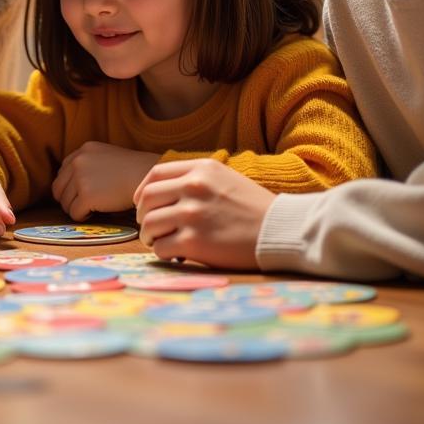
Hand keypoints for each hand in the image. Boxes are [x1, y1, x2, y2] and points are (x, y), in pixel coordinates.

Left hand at [51, 142, 159, 219]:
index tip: (80, 193)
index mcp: (83, 150)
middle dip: (68, 199)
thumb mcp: (107, 157)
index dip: (70, 186)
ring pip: (65, 203)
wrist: (147, 178)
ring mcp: (80, 178)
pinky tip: (95, 213)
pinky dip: (83, 216)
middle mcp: (77, 162)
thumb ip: (89, 165)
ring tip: (92, 208)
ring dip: (76, 208)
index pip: (63, 171)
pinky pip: (74, 213)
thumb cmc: (133, 171)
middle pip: (58, 188)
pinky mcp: (85, 195)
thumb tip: (73, 185)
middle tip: (82, 206)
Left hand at [133, 158, 275, 269]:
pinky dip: (163, 253)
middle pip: (147, 198)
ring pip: (149, 224)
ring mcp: (192, 214)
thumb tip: (164, 191)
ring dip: (150, 236)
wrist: (282, 231)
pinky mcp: (194, 241)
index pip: (155, 174)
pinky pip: (161, 247)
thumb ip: (196, 178)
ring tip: (160, 242)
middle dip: (142, 215)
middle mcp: (193, 187)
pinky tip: (174, 254)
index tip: (141, 204)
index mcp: (201, 169)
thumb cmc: (255, 208)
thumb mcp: (226, 178)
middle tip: (148, 227)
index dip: (142, 191)